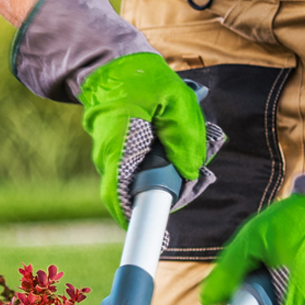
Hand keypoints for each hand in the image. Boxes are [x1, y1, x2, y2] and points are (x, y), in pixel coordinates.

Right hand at [78, 53, 208, 226]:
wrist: (111, 67)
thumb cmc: (141, 79)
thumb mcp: (174, 99)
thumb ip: (185, 136)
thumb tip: (191, 171)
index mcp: (118, 148)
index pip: (119, 198)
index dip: (135, 221)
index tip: (157, 238)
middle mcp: (109, 160)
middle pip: (135, 197)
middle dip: (167, 195)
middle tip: (195, 180)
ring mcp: (112, 160)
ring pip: (139, 185)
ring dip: (167, 180)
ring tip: (192, 159)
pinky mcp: (119, 157)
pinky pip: (138, 174)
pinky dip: (159, 170)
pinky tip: (176, 153)